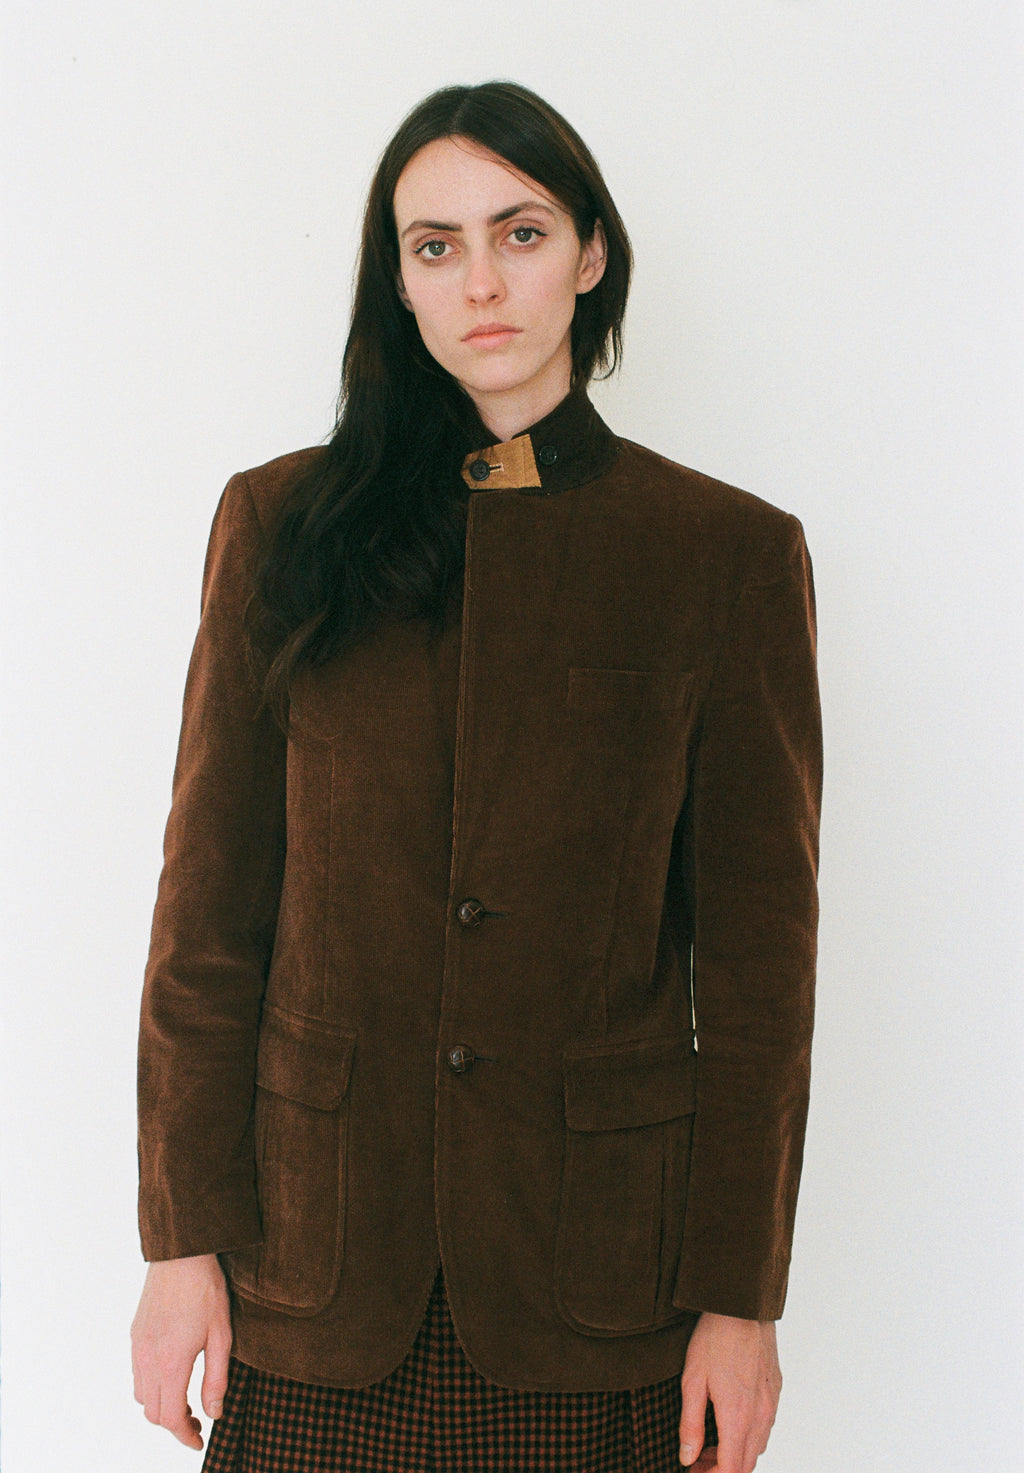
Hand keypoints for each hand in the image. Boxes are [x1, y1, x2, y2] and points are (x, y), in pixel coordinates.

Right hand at [131, 1253, 232, 1449]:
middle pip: (151, 1412)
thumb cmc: (205, 1290)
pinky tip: (172, 1373)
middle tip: (196, 1421)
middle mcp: (147, 1359)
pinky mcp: (135, 1334)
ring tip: (186, 1399)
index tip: (199, 1440)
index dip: (184, 1436)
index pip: (170, 1418)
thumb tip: (214, 1413)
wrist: (181, 1253)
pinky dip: (151, 1385)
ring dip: (160, 1405)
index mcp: (170, 1364)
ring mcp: (138, 1346)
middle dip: (173, 1424)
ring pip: (141, 1395)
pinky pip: (137, 1372)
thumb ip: (217, 1379)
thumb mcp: (221, 1335)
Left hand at [678, 1312, 780, 1471]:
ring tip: (708, 1444)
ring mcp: (771, 1403)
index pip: (732, 1470)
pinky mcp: (775, 1391)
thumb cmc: (715, 1338)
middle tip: (696, 1462)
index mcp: (738, 1416)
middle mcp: (761, 1415)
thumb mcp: (692, 1380)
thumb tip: (687, 1457)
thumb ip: (690, 1424)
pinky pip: (765, 1426)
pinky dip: (747, 1436)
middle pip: (747, 1464)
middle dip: (722, 1469)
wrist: (742, 1306)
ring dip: (735, 1454)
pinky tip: (728, 1422)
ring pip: (757, 1447)